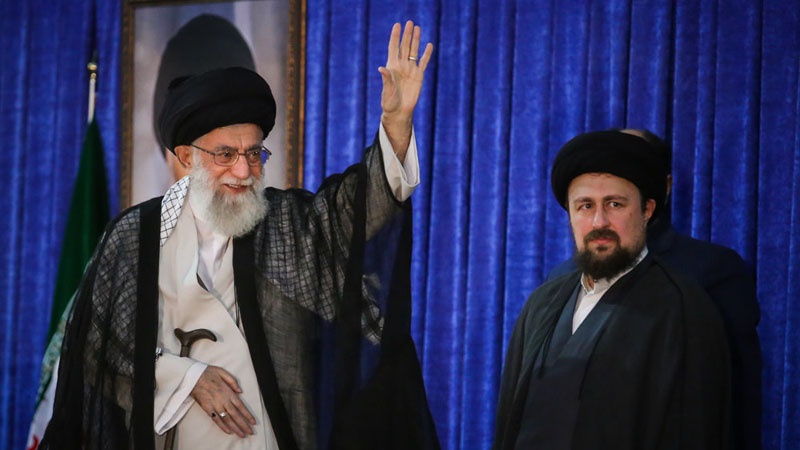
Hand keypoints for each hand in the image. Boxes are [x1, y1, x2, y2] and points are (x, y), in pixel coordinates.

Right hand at [190, 365, 255, 437]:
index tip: (253, 421)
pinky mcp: (207, 409)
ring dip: (235, 428)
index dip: (247, 415)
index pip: (241, 406)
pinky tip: (228, 431)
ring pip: (227, 419)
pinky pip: (216, 420)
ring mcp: (215, 405)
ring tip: (241, 434)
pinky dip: (222, 426)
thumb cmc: (207, 373)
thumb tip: (240, 391)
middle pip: (235, 415)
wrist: (192, 377)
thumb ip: (233, 381)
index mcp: (228, 392)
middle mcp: (223, 400)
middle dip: (244, 424)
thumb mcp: (223, 372)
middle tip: (250, 432)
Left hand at [379, 20, 433, 159]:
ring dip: (415, 40)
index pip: (393, 48)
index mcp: (392, 67)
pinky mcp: (419, 76)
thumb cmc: (389, 102)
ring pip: (414, 51)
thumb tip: (381, 68)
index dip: (395, 36)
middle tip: (409, 22)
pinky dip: (426, 54)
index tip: (397, 25)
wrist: (399, 111)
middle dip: (406, 34)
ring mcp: (410, 70)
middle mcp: (401, 66)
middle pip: (404, 46)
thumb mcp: (387, 91)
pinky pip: (423, 62)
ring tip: (417, 28)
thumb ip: (386, 79)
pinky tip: (429, 45)